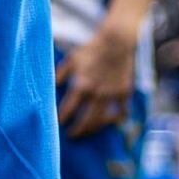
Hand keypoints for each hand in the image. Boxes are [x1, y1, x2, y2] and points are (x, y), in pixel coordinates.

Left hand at [56, 22, 135, 138]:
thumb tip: (53, 86)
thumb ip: (61, 73)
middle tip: (72, 135)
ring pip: (103, 120)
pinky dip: (117, 119)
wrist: (115, 42)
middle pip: (86, 120)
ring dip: (94, 128)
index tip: (59, 123)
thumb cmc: (91, 50)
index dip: (63, 118)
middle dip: (78, 130)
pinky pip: (122, 111)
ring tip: (87, 131)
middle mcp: (97, 93)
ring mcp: (112, 95)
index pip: (69, 108)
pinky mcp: (124, 93)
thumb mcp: (72, 59)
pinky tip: (111, 122)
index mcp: (82, 84)